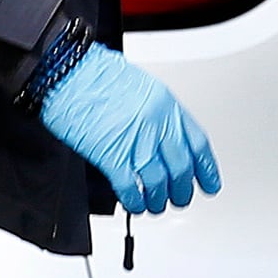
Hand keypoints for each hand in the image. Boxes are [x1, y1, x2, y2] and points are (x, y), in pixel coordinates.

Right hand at [37, 47, 221, 214]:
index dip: (206, 169)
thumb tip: (161, 138)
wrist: (68, 72)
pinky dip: (135, 201)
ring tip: (155, 205)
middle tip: (180, 199)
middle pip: (181, 168)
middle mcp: (156, 124)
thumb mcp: (140, 86)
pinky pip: (131, 188)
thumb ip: (156, 114)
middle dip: (182, 190)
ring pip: (159, 182)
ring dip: (159, 200)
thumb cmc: (97, 74)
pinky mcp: (111, 156)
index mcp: (167, 105)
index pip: (197, 144)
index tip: (209, 183)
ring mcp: (136, 141)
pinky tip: (135, 204)